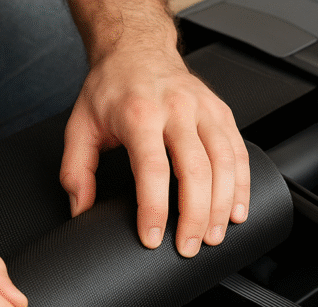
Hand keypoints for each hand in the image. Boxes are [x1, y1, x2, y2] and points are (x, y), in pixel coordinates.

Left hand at [60, 34, 249, 256]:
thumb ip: (77, 171)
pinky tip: (236, 210)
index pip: (152, 169)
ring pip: (224, 163)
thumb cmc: (112, 88)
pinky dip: (241, 185)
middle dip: (195, 216)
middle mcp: (176, 109)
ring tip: (214, 236)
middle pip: (195, 170)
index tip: (151, 237)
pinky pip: (238, 152)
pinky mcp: (221, 112)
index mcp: (139, 113)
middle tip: (188, 247)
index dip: (154, 209)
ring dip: (222, 205)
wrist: (137, 48)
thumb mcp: (80, 125)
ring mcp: (204, 109)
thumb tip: (82, 209)